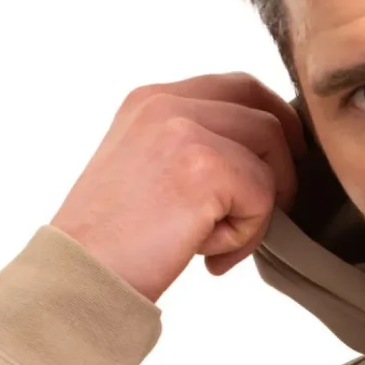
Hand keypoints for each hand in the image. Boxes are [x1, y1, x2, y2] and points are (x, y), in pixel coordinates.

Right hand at [49, 72, 308, 302]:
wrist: (80, 277)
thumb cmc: (112, 244)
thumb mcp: (146, 173)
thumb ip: (191, 150)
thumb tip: (258, 160)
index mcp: (151, 99)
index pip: (236, 87)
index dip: (273, 123)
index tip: (280, 165)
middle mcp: (165, 102)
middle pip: (263, 110)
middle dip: (283, 161)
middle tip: (273, 210)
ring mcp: (184, 129)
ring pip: (270, 152)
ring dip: (258, 206)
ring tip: (217, 243)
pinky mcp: (204, 166)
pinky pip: (263, 195)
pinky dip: (245, 235)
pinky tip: (207, 257)